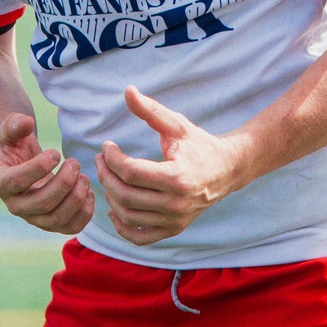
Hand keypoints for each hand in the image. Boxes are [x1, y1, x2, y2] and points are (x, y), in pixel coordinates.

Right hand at [0, 113, 93, 233]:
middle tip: (75, 163)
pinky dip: (84, 214)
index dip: (37, 168)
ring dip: (75, 199)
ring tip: (84, 177)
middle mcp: (15, 206)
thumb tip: (26, 122)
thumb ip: (15, 124)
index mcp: (1, 184)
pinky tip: (89, 193)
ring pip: (56, 219)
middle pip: (41, 204)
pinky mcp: (51, 223)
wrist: (21, 164)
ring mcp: (34, 218)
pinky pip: (69, 227)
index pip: (17, 182)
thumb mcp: (10, 131)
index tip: (55, 152)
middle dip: (63, 183)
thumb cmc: (15, 145)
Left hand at [96, 87, 247, 246]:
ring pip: (127, 215)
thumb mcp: (177, 125)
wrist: (227, 170)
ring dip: (110, 196)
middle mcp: (176, 203)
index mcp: (177, 176)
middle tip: (100, 160)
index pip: (130, 171)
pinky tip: (115, 207)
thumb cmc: (199, 144)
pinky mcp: (173, 230)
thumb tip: (128, 90)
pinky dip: (122, 226)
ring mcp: (175, 220)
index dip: (111, 157)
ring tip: (107, 177)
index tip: (107, 145)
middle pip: (124, 194)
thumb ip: (151, 110)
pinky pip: (139, 236)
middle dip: (105, 175)